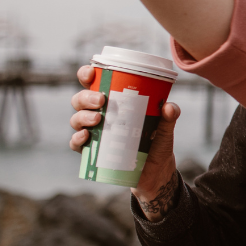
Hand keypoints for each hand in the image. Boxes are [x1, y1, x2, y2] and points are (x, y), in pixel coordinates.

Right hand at [69, 64, 180, 219]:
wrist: (155, 172)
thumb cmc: (157, 143)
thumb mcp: (165, 129)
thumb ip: (169, 118)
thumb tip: (169, 106)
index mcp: (114, 103)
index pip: (94, 84)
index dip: (86, 75)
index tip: (91, 73)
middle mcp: (100, 114)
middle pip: (80, 100)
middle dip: (86, 97)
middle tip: (101, 100)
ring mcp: (94, 133)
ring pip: (76, 119)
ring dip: (82, 116)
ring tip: (98, 118)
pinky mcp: (93, 152)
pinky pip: (76, 144)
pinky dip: (77, 139)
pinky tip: (86, 136)